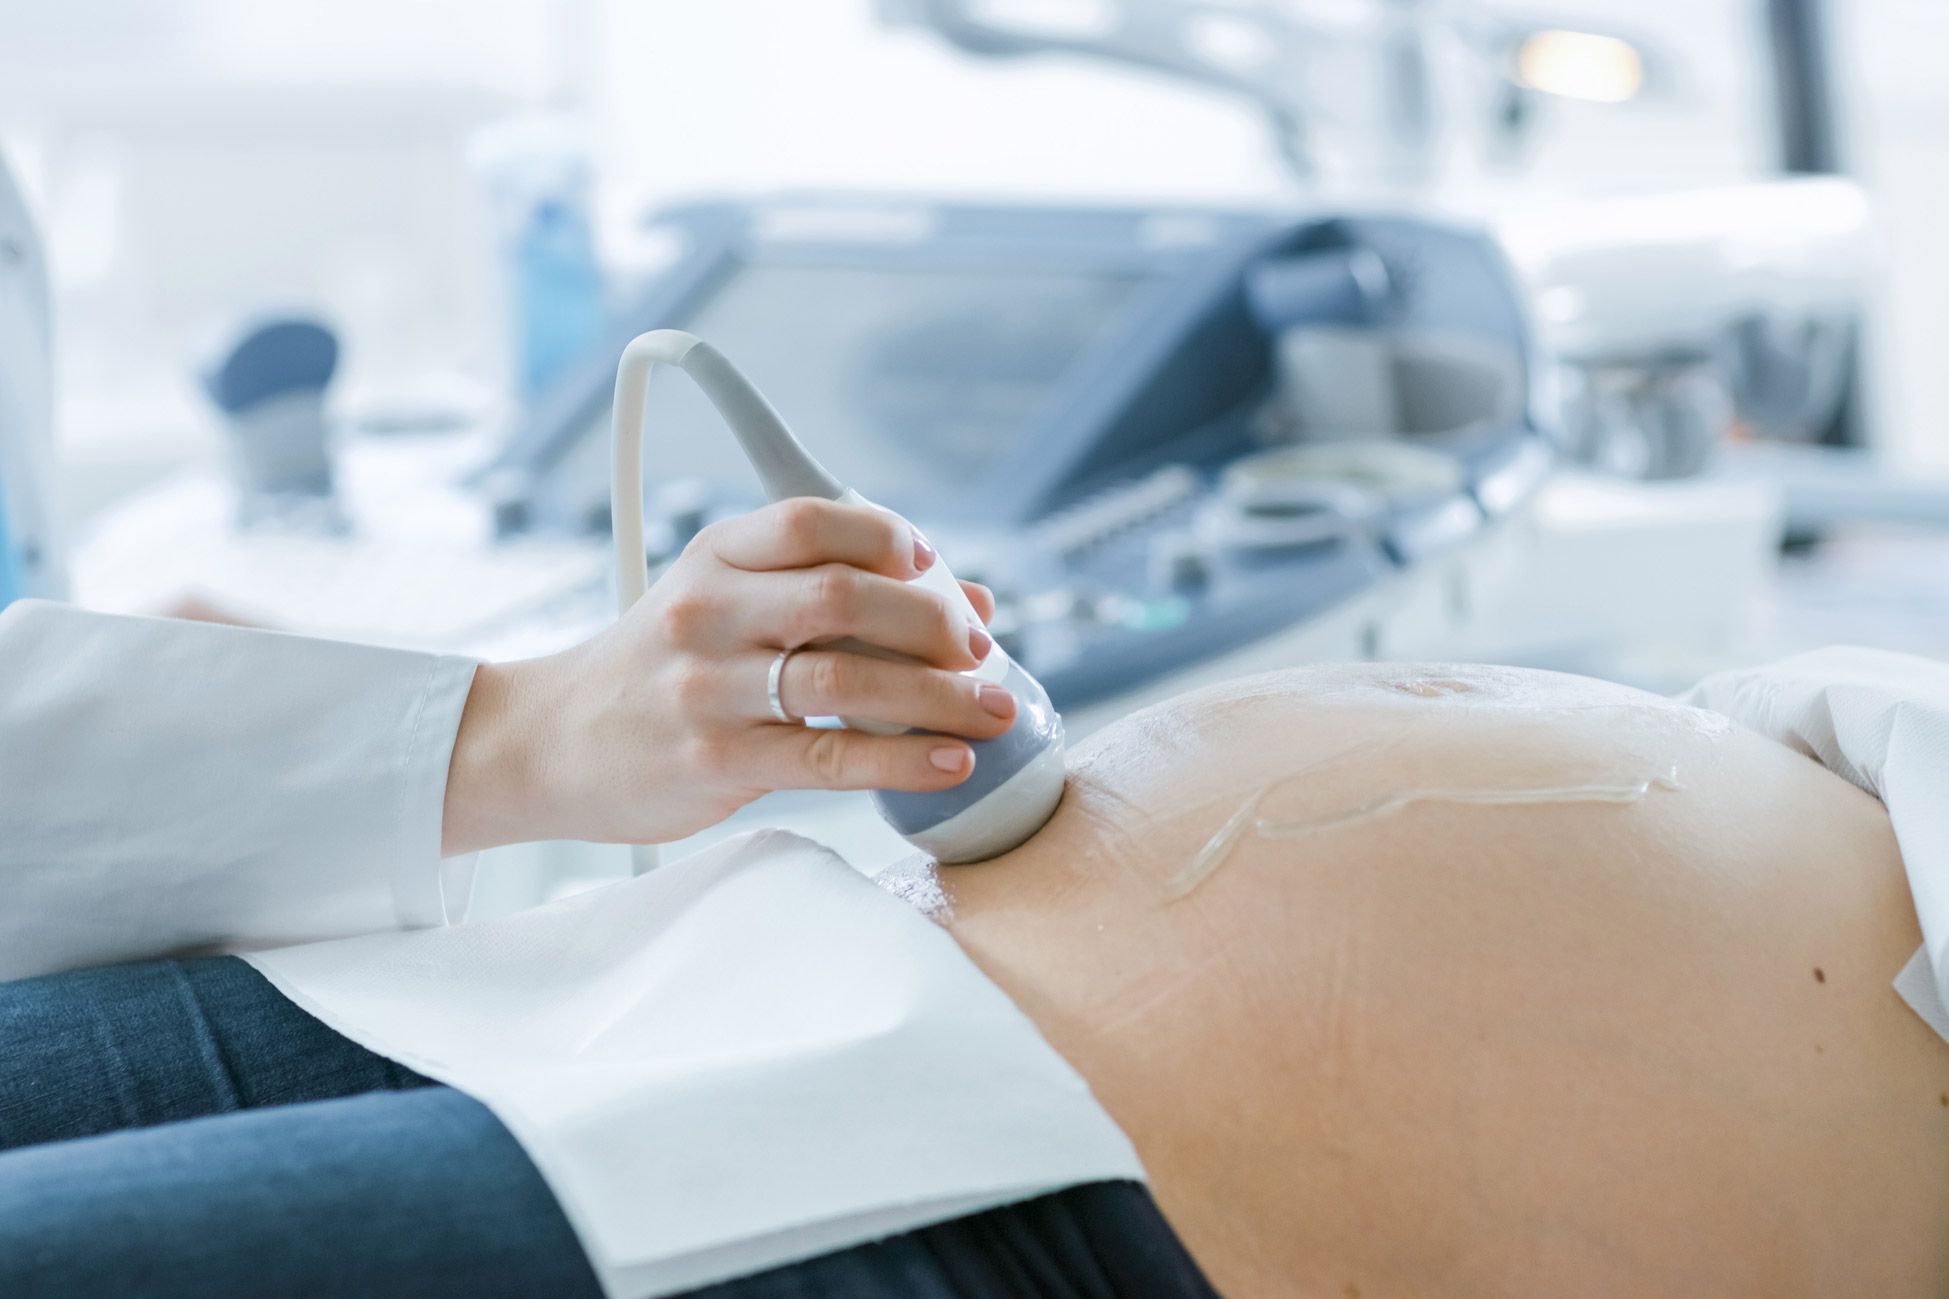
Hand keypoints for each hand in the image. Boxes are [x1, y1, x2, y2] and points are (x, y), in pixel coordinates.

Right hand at [441, 497, 1011, 853]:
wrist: (548, 742)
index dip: (887, 534)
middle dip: (932, 622)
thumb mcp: (722, 604)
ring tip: (995, 710)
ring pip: (848, 680)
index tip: (934, 564)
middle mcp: (710, 612)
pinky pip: (831, 757)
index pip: (811, 519)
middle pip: (844, 596)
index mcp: (716, 557)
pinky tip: (952, 762)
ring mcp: (709, 688)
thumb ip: (831, 592)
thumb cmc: (660, 669)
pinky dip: (905, 759)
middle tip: (978, 649)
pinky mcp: (718, 761)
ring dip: (941, 696)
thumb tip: (971, 601)